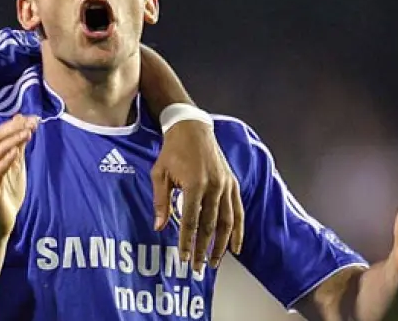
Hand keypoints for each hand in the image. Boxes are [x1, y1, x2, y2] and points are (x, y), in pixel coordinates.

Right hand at [0, 115, 36, 239]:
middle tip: (30, 123)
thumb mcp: (15, 168)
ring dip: (10, 142)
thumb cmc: (6, 195)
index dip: (14, 125)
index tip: (33, 118)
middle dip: (13, 130)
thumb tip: (23, 123)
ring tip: (26, 133)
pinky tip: (16, 153)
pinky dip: (4, 162)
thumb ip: (18, 147)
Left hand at [151, 119, 243, 271]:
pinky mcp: (233, 184)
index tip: (184, 258)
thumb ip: (160, 201)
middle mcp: (214, 187)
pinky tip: (235, 247)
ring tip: (214, 263)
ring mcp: (226, 186)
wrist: (192, 129)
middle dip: (203, 250)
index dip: (188, 242)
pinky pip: (238, 212)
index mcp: (194, 184)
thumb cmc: (172, 152)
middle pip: (210, 226)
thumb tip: (158, 227)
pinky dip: (238, 231)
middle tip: (198, 268)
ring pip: (227, 223)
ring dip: (221, 246)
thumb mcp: (159, 174)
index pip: (191, 221)